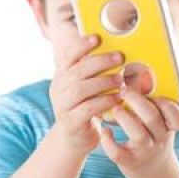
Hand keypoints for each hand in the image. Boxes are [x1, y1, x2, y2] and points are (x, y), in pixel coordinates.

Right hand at [49, 34, 124, 156]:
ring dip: (104, 82)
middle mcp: (58, 89)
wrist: (74, 139)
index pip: (68, 56)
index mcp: (61, 76)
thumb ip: (91, 72)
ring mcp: (62, 106)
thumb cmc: (84, 108)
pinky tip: (117, 98)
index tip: (98, 38)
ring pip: (82, 89)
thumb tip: (113, 50)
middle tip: (120, 58)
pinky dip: (105, 101)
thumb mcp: (84, 88)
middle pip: (78, 71)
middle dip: (100, 62)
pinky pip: (88, 108)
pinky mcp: (71, 121)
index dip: (82, 45)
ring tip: (120, 80)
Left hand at [99, 85, 178, 177]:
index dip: (166, 103)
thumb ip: (151, 102)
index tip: (152, 90)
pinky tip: (105, 131)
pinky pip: (118, 153)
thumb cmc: (152, 136)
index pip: (177, 116)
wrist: (152, 171)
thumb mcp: (159, 121)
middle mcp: (160, 137)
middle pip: (152, 117)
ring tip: (115, 108)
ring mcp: (145, 151)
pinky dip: (109, 142)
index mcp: (169, 125)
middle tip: (124, 90)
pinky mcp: (130, 161)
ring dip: (125, 118)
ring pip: (138, 134)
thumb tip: (140, 72)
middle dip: (138, 101)